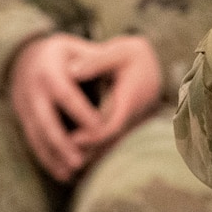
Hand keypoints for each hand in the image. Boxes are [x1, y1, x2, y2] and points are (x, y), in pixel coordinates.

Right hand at [7, 33, 104, 179]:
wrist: (24, 56)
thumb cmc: (63, 53)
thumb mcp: (77, 48)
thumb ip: (94, 60)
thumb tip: (111, 74)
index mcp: (49, 70)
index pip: (65, 93)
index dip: (81, 111)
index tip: (98, 127)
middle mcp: (33, 89)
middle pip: (46, 120)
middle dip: (61, 142)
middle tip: (80, 162)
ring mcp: (24, 106)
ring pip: (37, 135)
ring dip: (52, 156)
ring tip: (70, 174)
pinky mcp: (22, 118)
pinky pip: (32, 141)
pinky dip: (46, 158)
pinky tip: (61, 174)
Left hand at [65, 35, 162, 158]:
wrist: (151, 63)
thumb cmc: (133, 55)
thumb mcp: (119, 51)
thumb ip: (96, 61)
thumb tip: (71, 71)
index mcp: (131, 98)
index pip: (113, 125)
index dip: (93, 135)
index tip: (72, 139)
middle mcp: (133, 115)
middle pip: (109, 141)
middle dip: (86, 150)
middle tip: (61, 155)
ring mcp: (131, 123)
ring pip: (109, 144)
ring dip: (88, 154)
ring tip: (60, 160)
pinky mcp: (125, 126)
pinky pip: (109, 141)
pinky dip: (92, 148)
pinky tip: (70, 153)